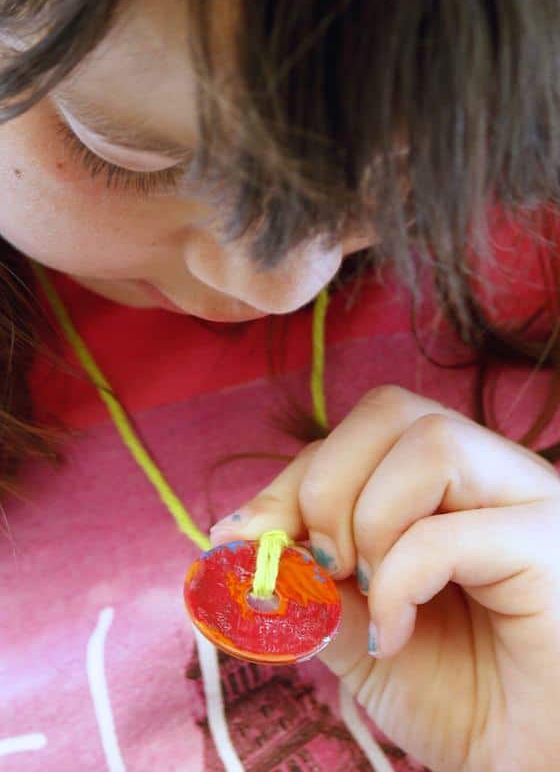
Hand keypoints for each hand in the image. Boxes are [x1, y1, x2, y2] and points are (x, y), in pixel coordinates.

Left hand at [210, 386, 559, 771]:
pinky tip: (398, 633)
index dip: (292, 479)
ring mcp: (529, 500)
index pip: (358, 433)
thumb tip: (239, 542)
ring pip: (430, 442)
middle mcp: (494, 475)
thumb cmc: (468, 699)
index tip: (242, 538)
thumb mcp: (364, 635)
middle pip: (390, 410)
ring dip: (369, 520)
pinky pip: (448, 532)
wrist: (538, 762)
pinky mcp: (549, 545)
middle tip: (324, 566)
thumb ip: (312, 582)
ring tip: (370, 591)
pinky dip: (398, 580)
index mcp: (451, 484)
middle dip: (325, 485)